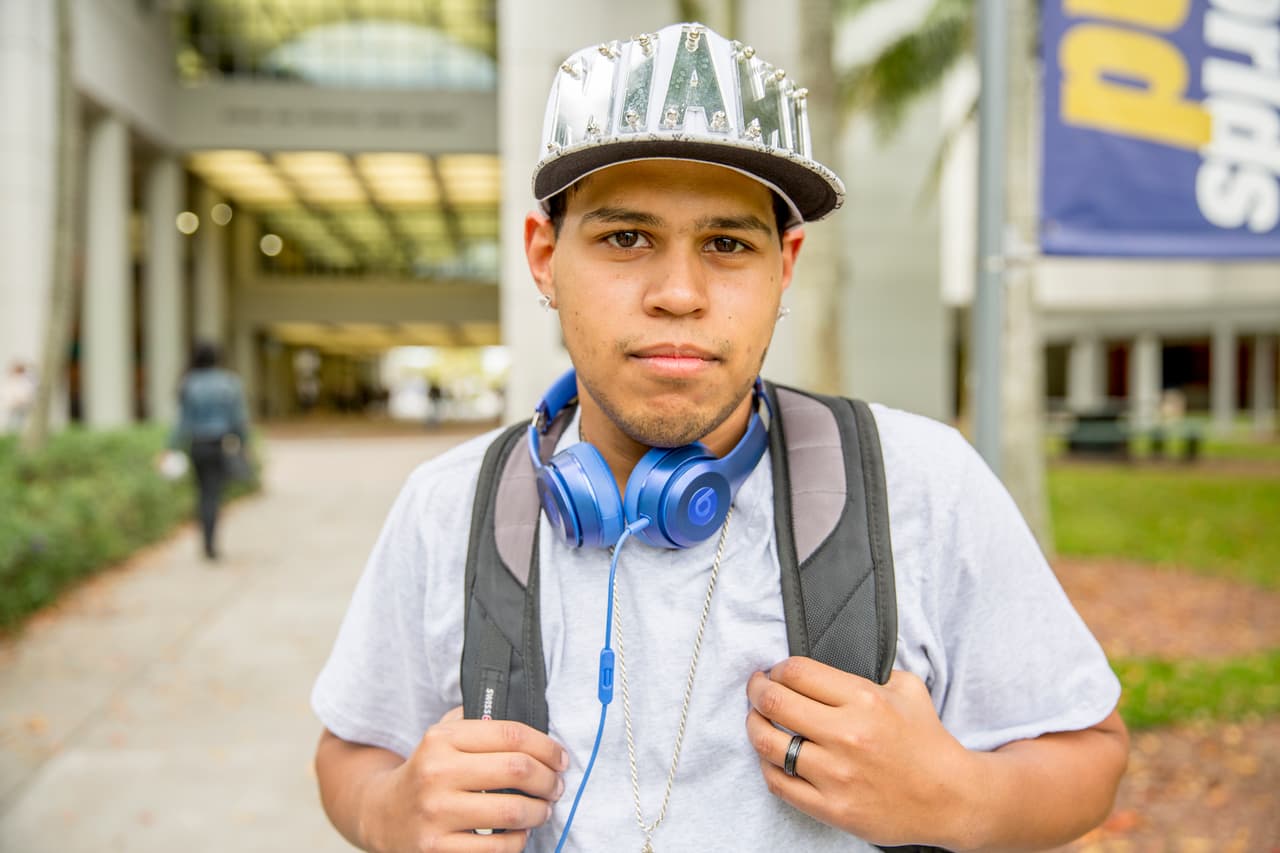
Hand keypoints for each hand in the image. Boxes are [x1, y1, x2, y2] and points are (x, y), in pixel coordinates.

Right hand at [362, 706, 568, 851]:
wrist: (382, 815)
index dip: (546, 746)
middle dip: (549, 779)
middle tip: (556, 785)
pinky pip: (498, 848)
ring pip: (513, 811)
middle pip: (518, 769)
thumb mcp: (442, 737)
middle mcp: (437, 773)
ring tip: (542, 809)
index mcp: (442, 740)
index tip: (560, 758)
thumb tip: (534, 727)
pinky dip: (519, 840)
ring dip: (540, 811)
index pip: (511, 734)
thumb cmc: (428, 772)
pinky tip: (519, 832)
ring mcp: (436, 813)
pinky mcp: (437, 849)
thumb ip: (479, 722)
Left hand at [746, 658, 975, 848]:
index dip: (777, 668)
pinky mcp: (832, 808)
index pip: (797, 672)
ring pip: (768, 744)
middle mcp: (846, 734)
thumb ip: (871, 670)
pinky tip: (772, 756)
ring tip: (757, 719)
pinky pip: (779, 783)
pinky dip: (767, 766)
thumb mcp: (907, 688)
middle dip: (756, 690)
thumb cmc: (927, 742)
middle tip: (756, 688)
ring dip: (755, 726)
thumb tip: (831, 666)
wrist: (951, 798)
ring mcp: (837, 774)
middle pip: (774, 702)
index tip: (775, 672)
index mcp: (864, 699)